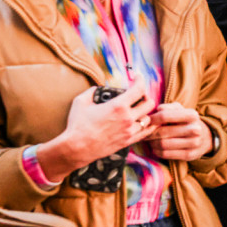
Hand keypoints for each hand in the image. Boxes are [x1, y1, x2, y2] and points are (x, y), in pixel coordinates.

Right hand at [37, 82, 156, 181]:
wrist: (76, 149)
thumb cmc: (77, 125)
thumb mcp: (81, 102)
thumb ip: (92, 91)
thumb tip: (98, 89)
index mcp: (118, 106)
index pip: (139, 89)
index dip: (140, 80)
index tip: (137, 77)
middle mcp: (128, 118)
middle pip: (149, 103)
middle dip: (145, 96)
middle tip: (139, 95)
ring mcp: (129, 131)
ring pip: (148, 119)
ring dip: (145, 112)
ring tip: (139, 110)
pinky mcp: (128, 141)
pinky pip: (146, 132)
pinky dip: (147, 126)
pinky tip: (143, 122)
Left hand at [145, 102, 213, 160]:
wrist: (205, 138)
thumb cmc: (187, 122)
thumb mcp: (182, 110)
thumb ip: (169, 107)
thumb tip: (156, 109)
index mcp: (192, 115)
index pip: (165, 116)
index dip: (151, 119)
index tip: (146, 121)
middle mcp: (195, 129)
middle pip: (162, 132)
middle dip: (149, 133)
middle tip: (143, 133)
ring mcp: (194, 143)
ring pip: (162, 144)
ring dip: (152, 142)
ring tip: (149, 140)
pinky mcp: (190, 155)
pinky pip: (166, 154)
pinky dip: (157, 151)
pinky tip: (155, 147)